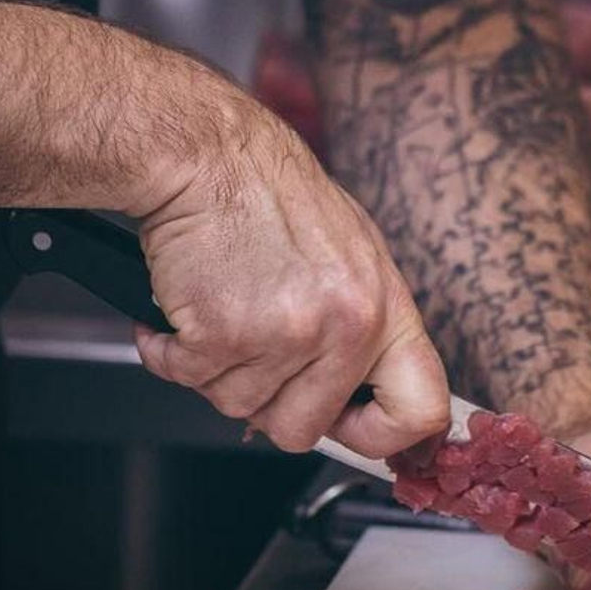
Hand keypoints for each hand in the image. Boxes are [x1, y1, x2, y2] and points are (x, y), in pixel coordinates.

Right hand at [131, 84, 449, 458]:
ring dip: (215, 368)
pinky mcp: (220, 333)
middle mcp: (344, 326)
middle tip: (252, 351)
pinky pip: (186, 379)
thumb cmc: (270, 194)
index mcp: (384, 307)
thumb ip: (362, 325)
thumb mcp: (351, 253)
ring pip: (237, 406)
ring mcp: (283, 334)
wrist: (207, 154)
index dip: (380, 435)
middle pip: (303, 430)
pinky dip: (169, 351)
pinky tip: (180, 310)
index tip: (350, 428)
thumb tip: (365, 394)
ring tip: (220, 306)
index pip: (421, 411)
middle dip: (266, 402)